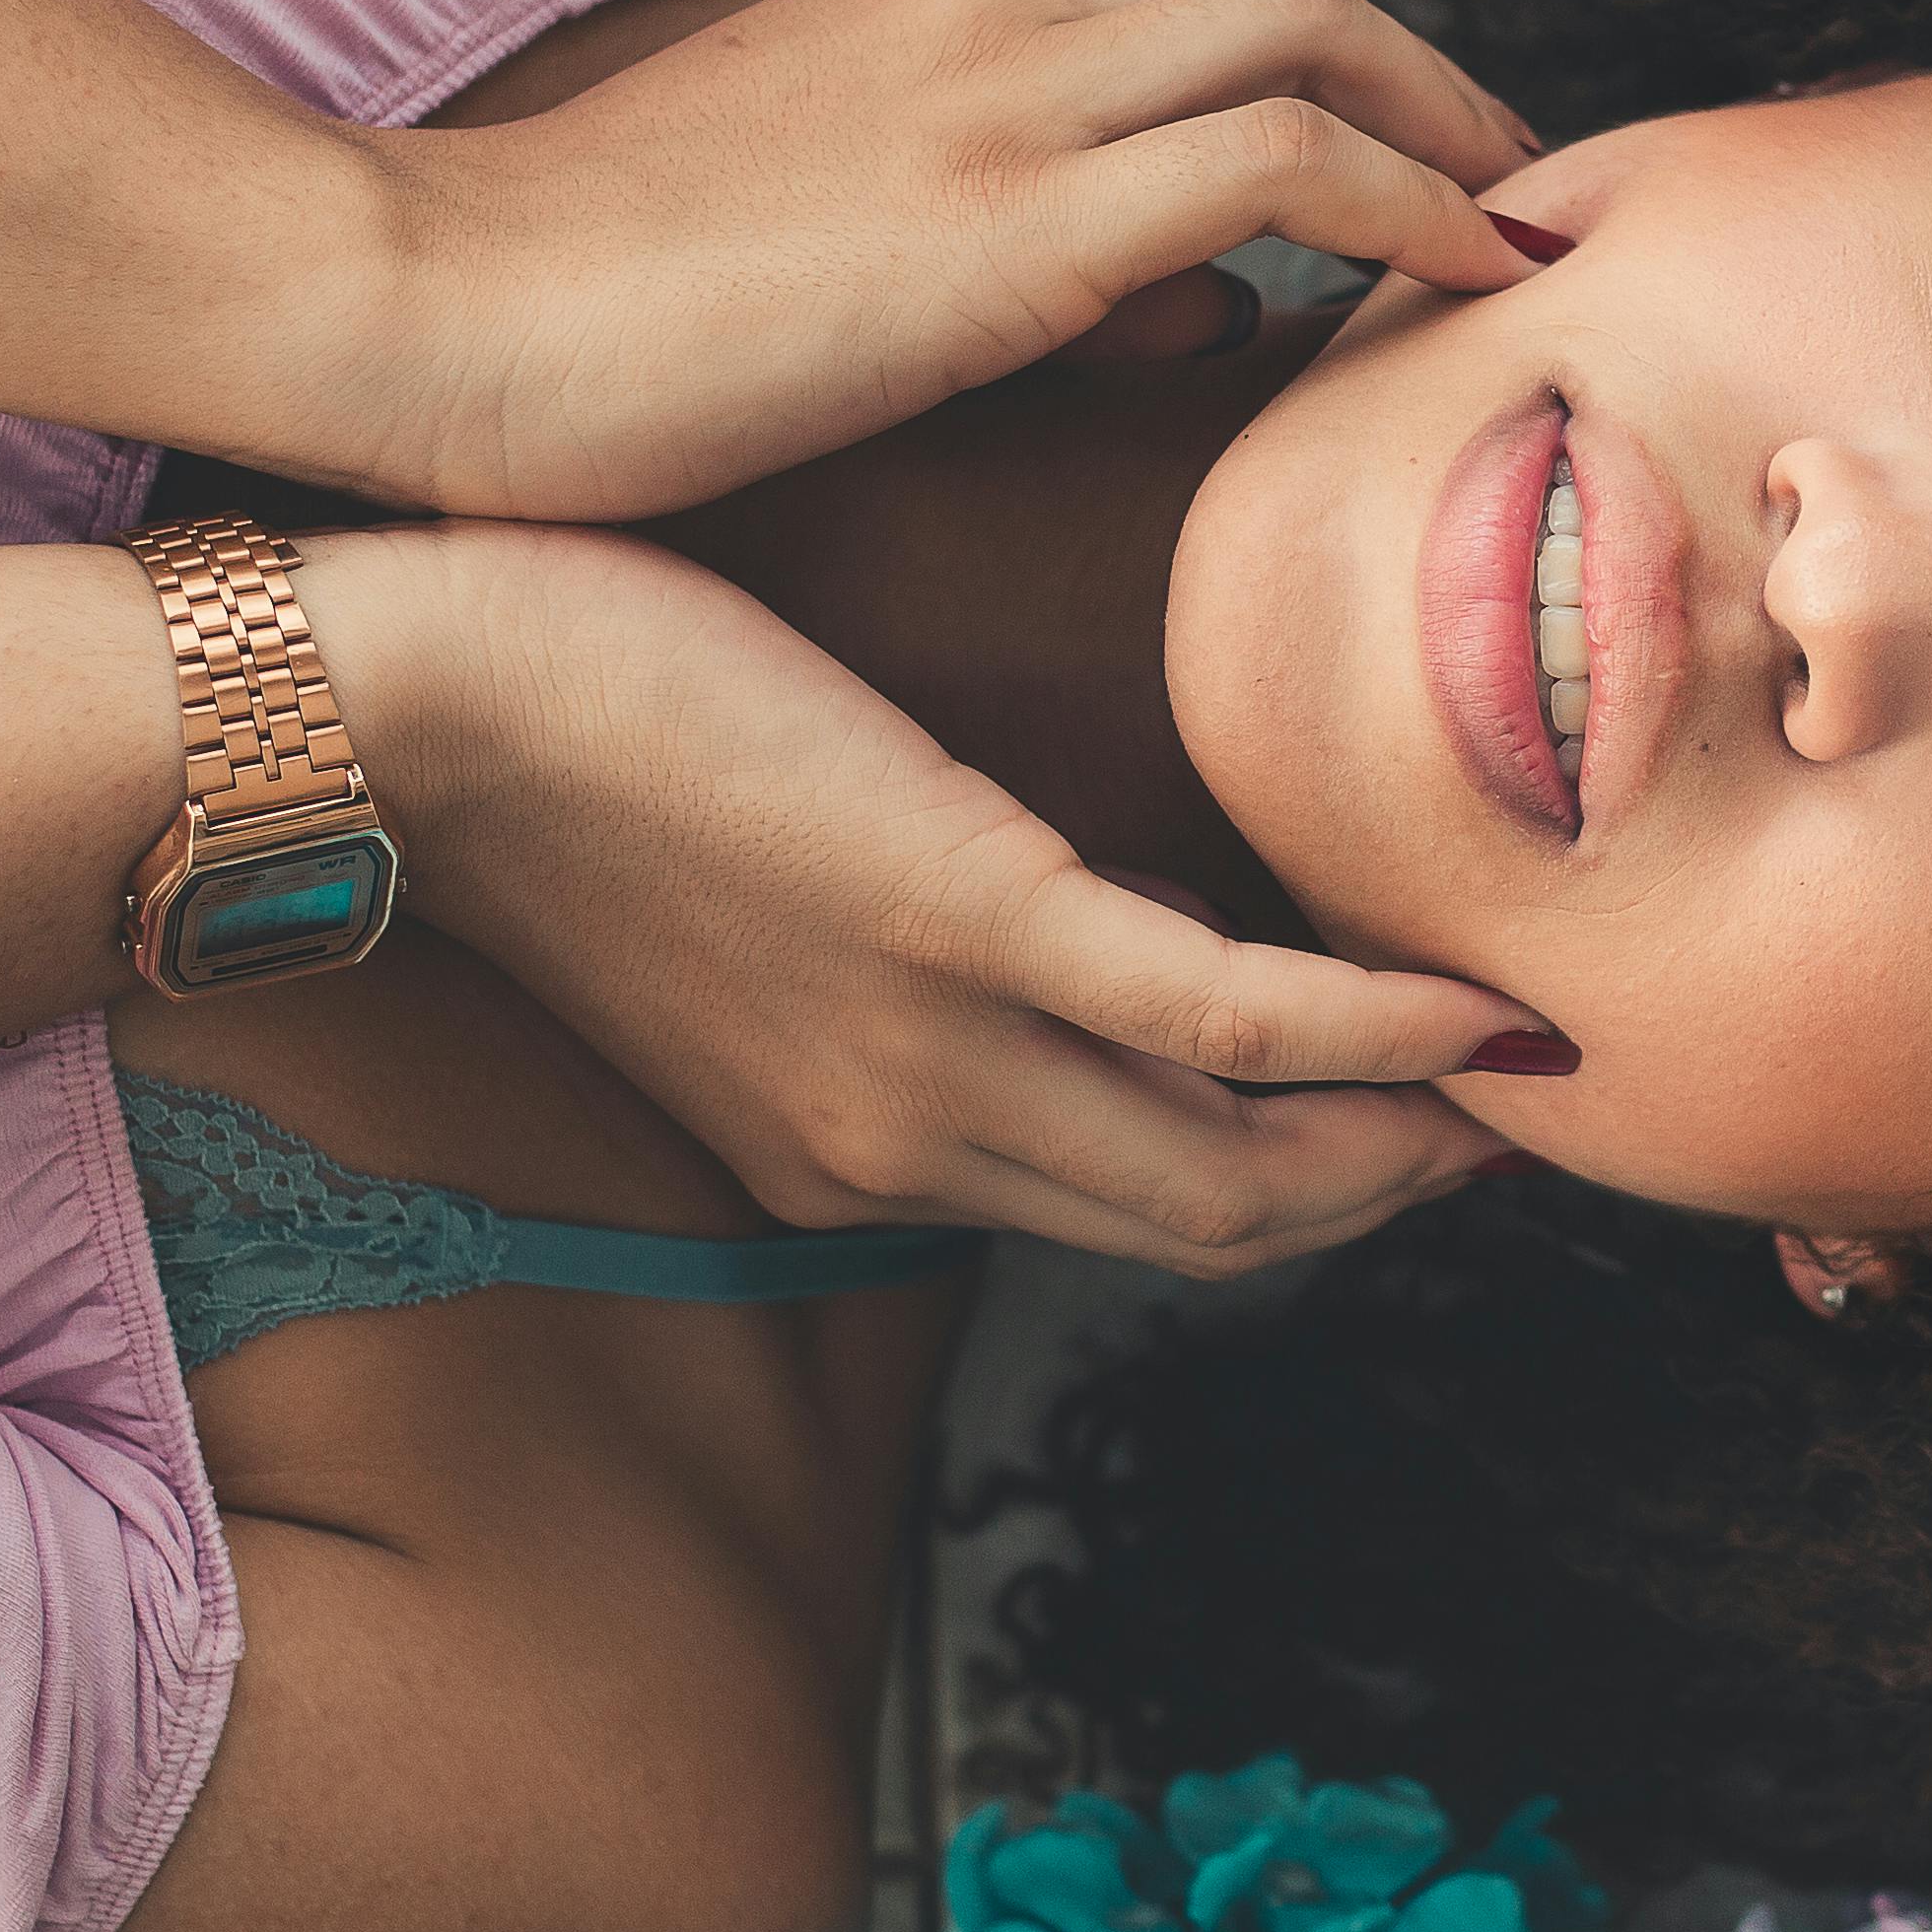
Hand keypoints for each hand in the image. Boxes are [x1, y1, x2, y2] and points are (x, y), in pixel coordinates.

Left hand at [303, 521, 1547, 1272]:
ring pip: (1242, 1162)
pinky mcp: (971, 926)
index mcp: (843, 1155)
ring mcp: (942, 1053)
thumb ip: (869, 951)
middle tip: (1520, 1118)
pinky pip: (1230, 1024)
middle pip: (1208, 1224)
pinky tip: (1480, 1005)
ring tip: (1539, 1063)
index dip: (1275, 1189)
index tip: (1395, 1124)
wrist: (392, 706)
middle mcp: (905, 1147)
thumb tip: (1009, 891)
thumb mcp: (717, 915)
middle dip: (1379, 1192)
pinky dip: (1375, 1032)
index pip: (1103, 1209)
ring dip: (1413, 1132)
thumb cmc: (541, 758)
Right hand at [354, 0, 1550, 521]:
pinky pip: (1280, 162)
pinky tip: (1479, 279)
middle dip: (1425, 76)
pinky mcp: (1007, 212)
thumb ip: (1007, 267)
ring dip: (1450, 128)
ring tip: (1532, 231)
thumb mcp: (814, 270)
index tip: (1405, 178)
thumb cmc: (571, 336)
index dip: (1311, 87)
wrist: (401, 310)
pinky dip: (1411, 202)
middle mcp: (970, 18)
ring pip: (1306, 37)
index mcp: (905, 14)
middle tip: (1516, 182)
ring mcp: (993, 96)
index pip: (1158, 23)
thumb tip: (1190, 318)